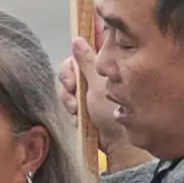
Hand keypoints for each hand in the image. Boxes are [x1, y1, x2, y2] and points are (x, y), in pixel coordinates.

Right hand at [60, 38, 142, 166]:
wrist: (116, 143)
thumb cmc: (112, 112)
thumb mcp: (97, 83)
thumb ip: (86, 61)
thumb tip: (77, 40)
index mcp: (104, 65)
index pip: (81, 52)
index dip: (74, 60)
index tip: (73, 71)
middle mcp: (96, 76)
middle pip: (70, 69)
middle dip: (69, 82)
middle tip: (74, 92)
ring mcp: (89, 92)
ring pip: (67, 87)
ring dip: (69, 99)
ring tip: (78, 109)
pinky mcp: (84, 106)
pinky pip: (68, 102)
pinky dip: (71, 109)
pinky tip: (78, 117)